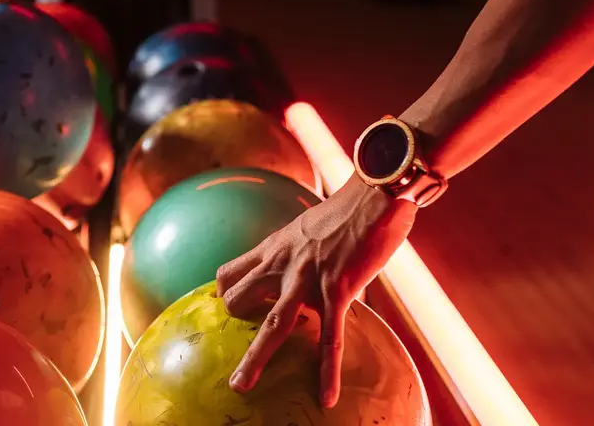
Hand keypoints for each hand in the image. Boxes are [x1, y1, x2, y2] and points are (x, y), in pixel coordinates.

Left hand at [215, 176, 417, 407]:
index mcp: (274, 248)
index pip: (231, 271)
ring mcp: (307, 279)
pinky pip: (331, 338)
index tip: (220, 305)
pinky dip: (328, 370)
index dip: (222, 291)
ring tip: (240, 386)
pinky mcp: (337, 290)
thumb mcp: (308, 228)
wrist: (373, 197)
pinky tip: (327, 396)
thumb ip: (301, 252)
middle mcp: (282, 264)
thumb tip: (308, 271)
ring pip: (273, 324)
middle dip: (231, 323)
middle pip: (238, 298)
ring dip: (254, 358)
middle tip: (231, 346)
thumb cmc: (348, 210)